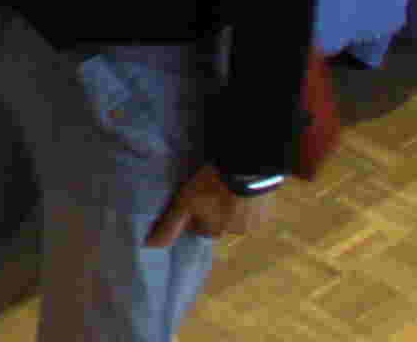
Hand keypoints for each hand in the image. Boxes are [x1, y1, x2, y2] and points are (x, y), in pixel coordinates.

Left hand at [145, 165, 268, 248]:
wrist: (245, 170)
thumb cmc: (210, 187)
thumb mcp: (184, 203)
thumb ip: (170, 226)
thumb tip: (150, 246)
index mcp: (215, 232)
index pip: (200, 228)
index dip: (194, 214)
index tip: (193, 200)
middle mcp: (236, 233)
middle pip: (219, 223)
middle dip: (214, 211)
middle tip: (210, 189)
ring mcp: (254, 221)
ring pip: (237, 214)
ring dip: (232, 204)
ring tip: (226, 184)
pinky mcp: (267, 208)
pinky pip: (254, 205)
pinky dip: (247, 198)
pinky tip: (241, 183)